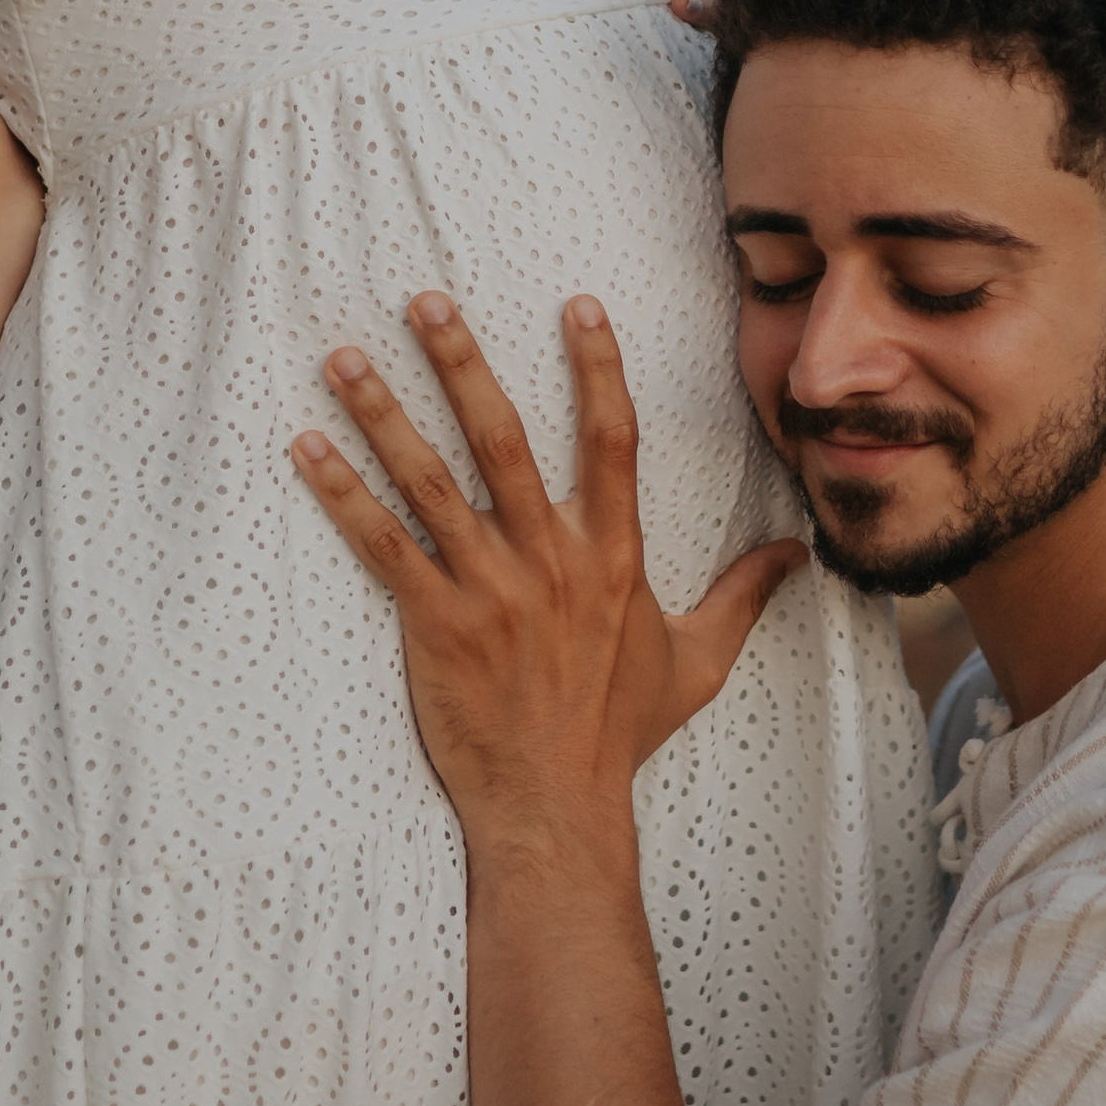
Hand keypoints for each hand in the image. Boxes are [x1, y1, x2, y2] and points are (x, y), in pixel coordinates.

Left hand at [292, 293, 804, 854]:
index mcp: (613, 554)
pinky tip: (306, 447)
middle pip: (502, 438)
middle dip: (461, 363)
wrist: (556, 806)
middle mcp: (551, 558)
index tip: (577, 305)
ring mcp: (489, 588)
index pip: (613, 440)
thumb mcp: (698, 661)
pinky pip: (382, 546)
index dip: (596, 369)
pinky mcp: (435, 624)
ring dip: (383, 414)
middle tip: (424, 300)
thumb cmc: (620, 734)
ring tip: (342, 358)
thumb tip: (799, 554)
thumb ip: (744, 595)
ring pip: (430, 481)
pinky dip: (342, 495)